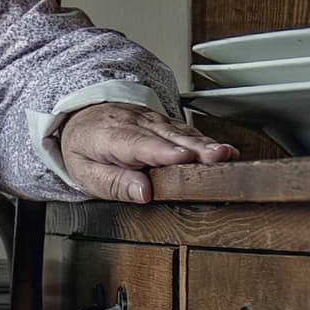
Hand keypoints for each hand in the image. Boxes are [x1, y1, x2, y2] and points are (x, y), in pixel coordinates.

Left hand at [58, 103, 240, 202]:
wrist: (82, 117)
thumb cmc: (84, 148)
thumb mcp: (85, 173)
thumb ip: (113, 184)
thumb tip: (143, 193)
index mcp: (111, 136)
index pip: (139, 144)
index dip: (163, 151)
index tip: (183, 158)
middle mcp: (136, 124)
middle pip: (168, 136)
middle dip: (195, 146)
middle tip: (218, 156)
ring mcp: (152, 120)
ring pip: (181, 132)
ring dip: (206, 143)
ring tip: (227, 155)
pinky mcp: (164, 123)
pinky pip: (185, 131)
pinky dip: (205, 140)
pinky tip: (222, 150)